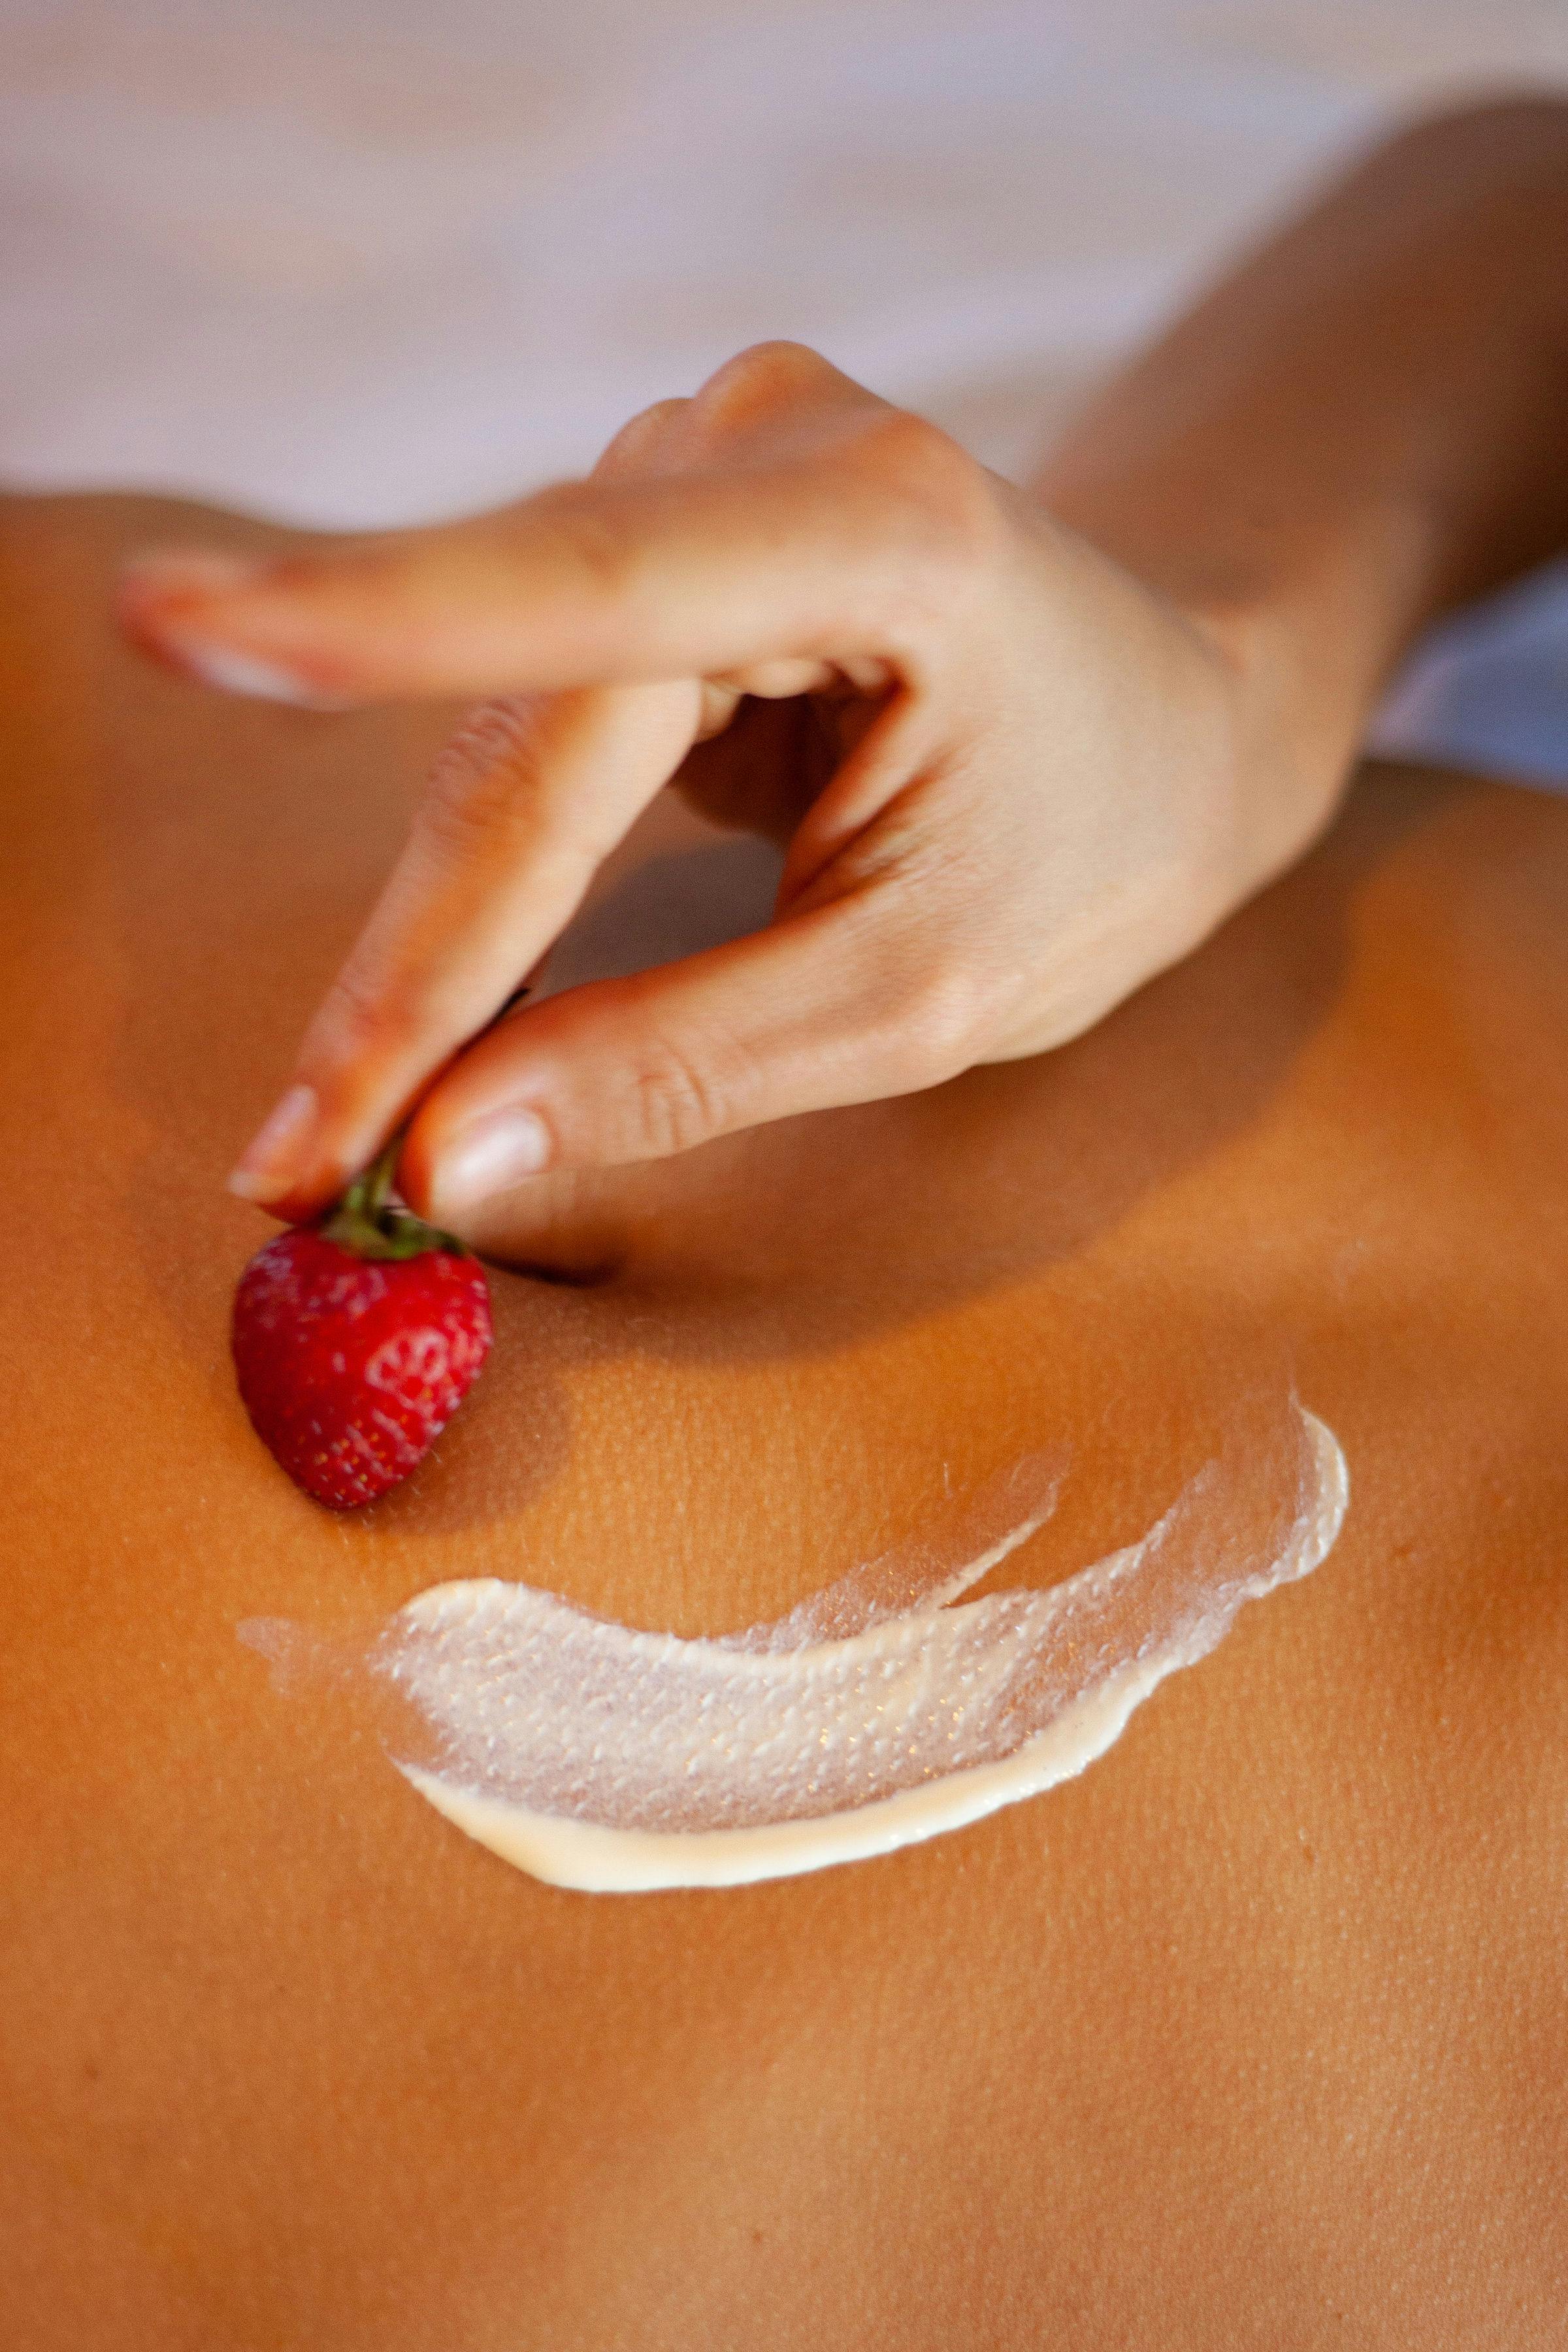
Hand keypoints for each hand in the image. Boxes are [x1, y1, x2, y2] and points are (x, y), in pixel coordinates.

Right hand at [118, 342, 1326, 1255]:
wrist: (1180, 724)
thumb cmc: (1101, 846)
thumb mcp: (924, 994)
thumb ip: (686, 1061)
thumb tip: (445, 1153)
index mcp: (877, 526)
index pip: (592, 596)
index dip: (378, 623)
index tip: (182, 631)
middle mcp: (758, 451)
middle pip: (519, 722)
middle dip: (414, 959)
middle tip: (296, 1157)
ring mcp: (692, 480)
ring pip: (494, 736)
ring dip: (427, 940)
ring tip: (336, 1125)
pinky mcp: (651, 548)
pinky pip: (523, 736)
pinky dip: (481, 890)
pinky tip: (422, 1018)